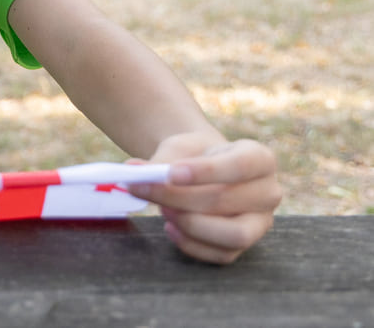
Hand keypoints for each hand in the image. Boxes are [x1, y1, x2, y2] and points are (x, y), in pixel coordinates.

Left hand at [127, 132, 281, 263]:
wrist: (201, 169)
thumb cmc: (194, 156)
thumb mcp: (179, 148)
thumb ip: (161, 161)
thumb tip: (134, 170)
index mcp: (260, 159)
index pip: (239, 166)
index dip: (205, 171)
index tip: (170, 173)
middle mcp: (268, 192)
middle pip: (226, 201)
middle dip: (179, 198)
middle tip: (143, 189)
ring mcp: (260, 223)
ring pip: (233, 235)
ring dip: (191, 225)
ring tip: (162, 210)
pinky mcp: (245, 245)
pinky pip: (222, 254)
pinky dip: (191, 245)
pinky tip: (169, 227)